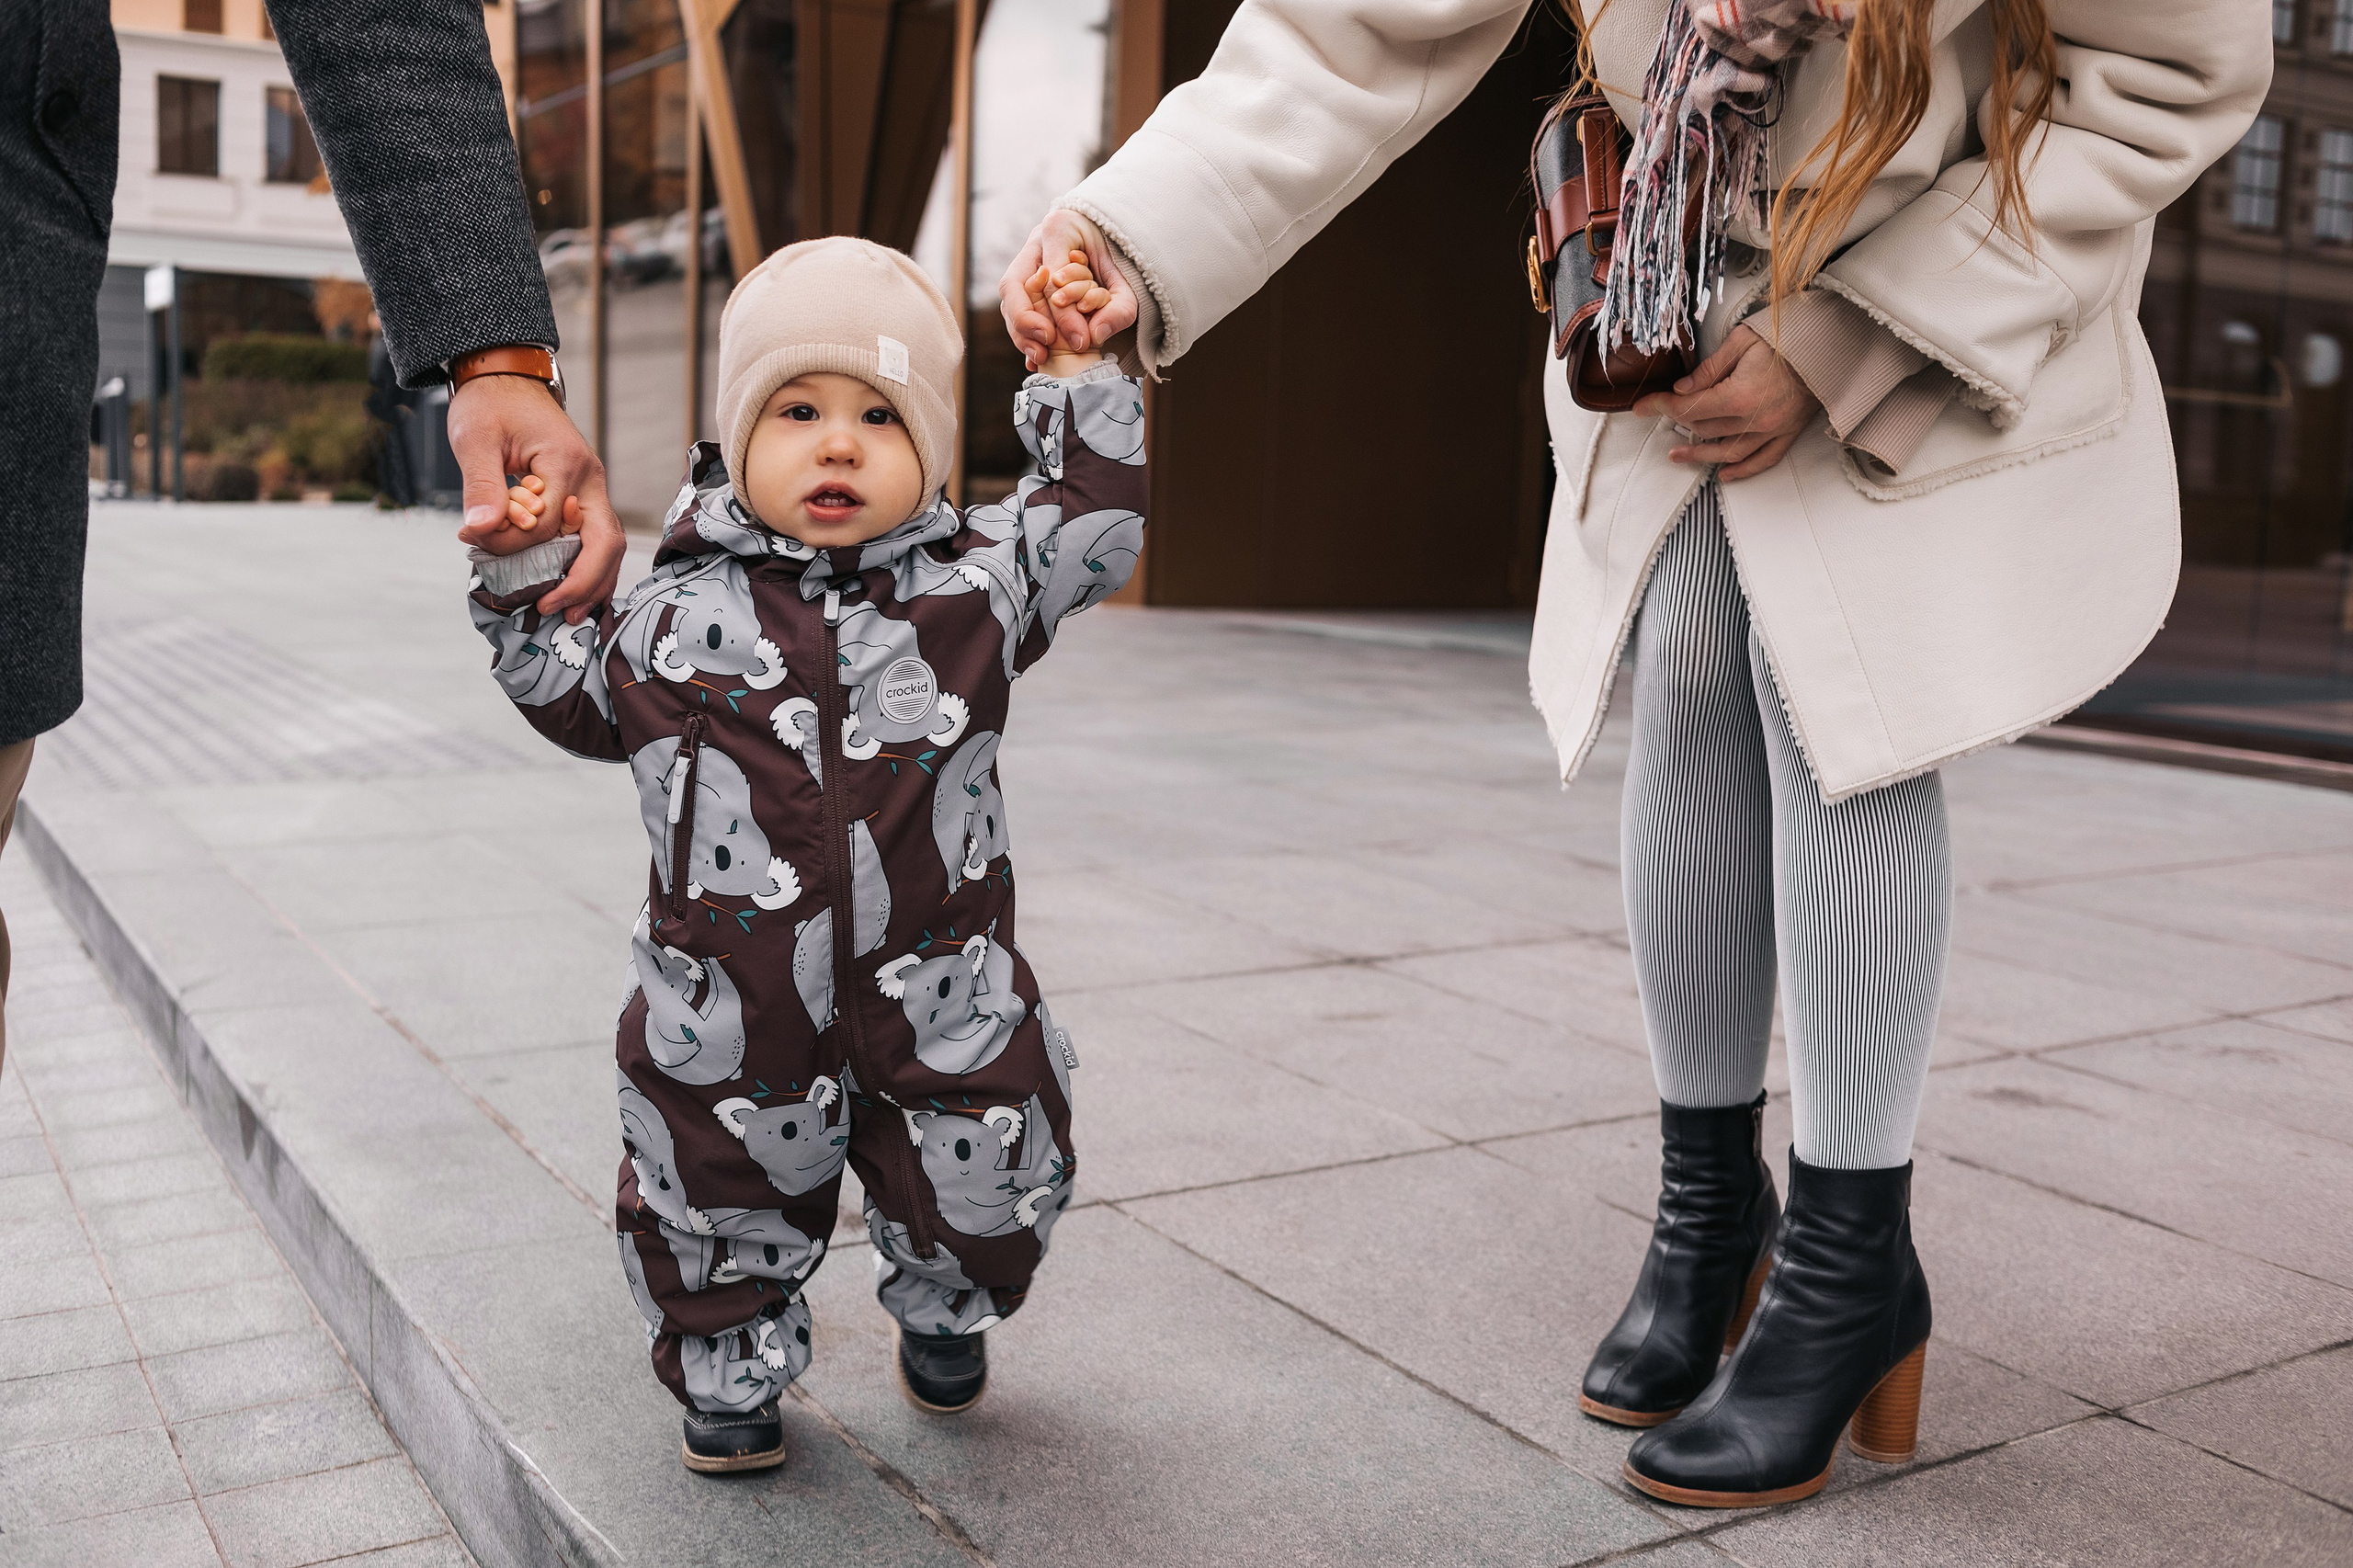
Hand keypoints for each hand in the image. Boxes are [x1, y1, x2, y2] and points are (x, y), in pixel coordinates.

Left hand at [449, 372, 622, 622]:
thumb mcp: (475, 439)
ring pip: (608, 545)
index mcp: (566, 463)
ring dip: (592, 582)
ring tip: (567, 613)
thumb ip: (481, 486)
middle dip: (582, 582)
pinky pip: (595, 539)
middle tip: (552, 609)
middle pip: (605, 541)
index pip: (549, 524)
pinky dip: (588, 568)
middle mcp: (590, 479)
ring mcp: (591, 489)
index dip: (514, 543)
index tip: (475, 542)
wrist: (506, 379)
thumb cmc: (489, 405)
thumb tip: (481, 531)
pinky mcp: (583, 496)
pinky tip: (573, 591)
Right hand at [1000, 210, 1137, 370]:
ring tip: (1040, 357)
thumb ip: (1119, 307)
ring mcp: (1024, 257)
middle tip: (1046, 348)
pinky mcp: (1022, 275)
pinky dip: (1021, 331)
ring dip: (1019, 330)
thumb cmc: (1120, 258)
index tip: (1080, 341)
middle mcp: (1035, 241)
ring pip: (1009, 296)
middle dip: (1025, 321)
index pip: (1051, 277)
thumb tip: (1097, 334)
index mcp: (1060, 229)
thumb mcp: (1129, 282)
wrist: (1112, 240)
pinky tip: (1034, 355)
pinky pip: (1013, 304)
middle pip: (1014, 284)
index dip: (1063, 314)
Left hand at [1632, 325, 1819, 479]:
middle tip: (1663, 415)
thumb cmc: (1787, 338)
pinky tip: (1723, 474)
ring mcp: (1773, 429)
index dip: (1660, 406)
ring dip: (1700, 455)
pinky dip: (1742, 470)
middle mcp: (1756, 419)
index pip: (1689, 407)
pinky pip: (1763, 460)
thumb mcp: (1741, 341)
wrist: (1830, 345)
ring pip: (1728, 452)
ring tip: (1678, 456)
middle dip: (1679, 422)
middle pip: (1705, 430)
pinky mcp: (1788, 433)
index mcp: (1740, 395)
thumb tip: (1683, 389)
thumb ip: (1709, 368)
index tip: (1641, 407)